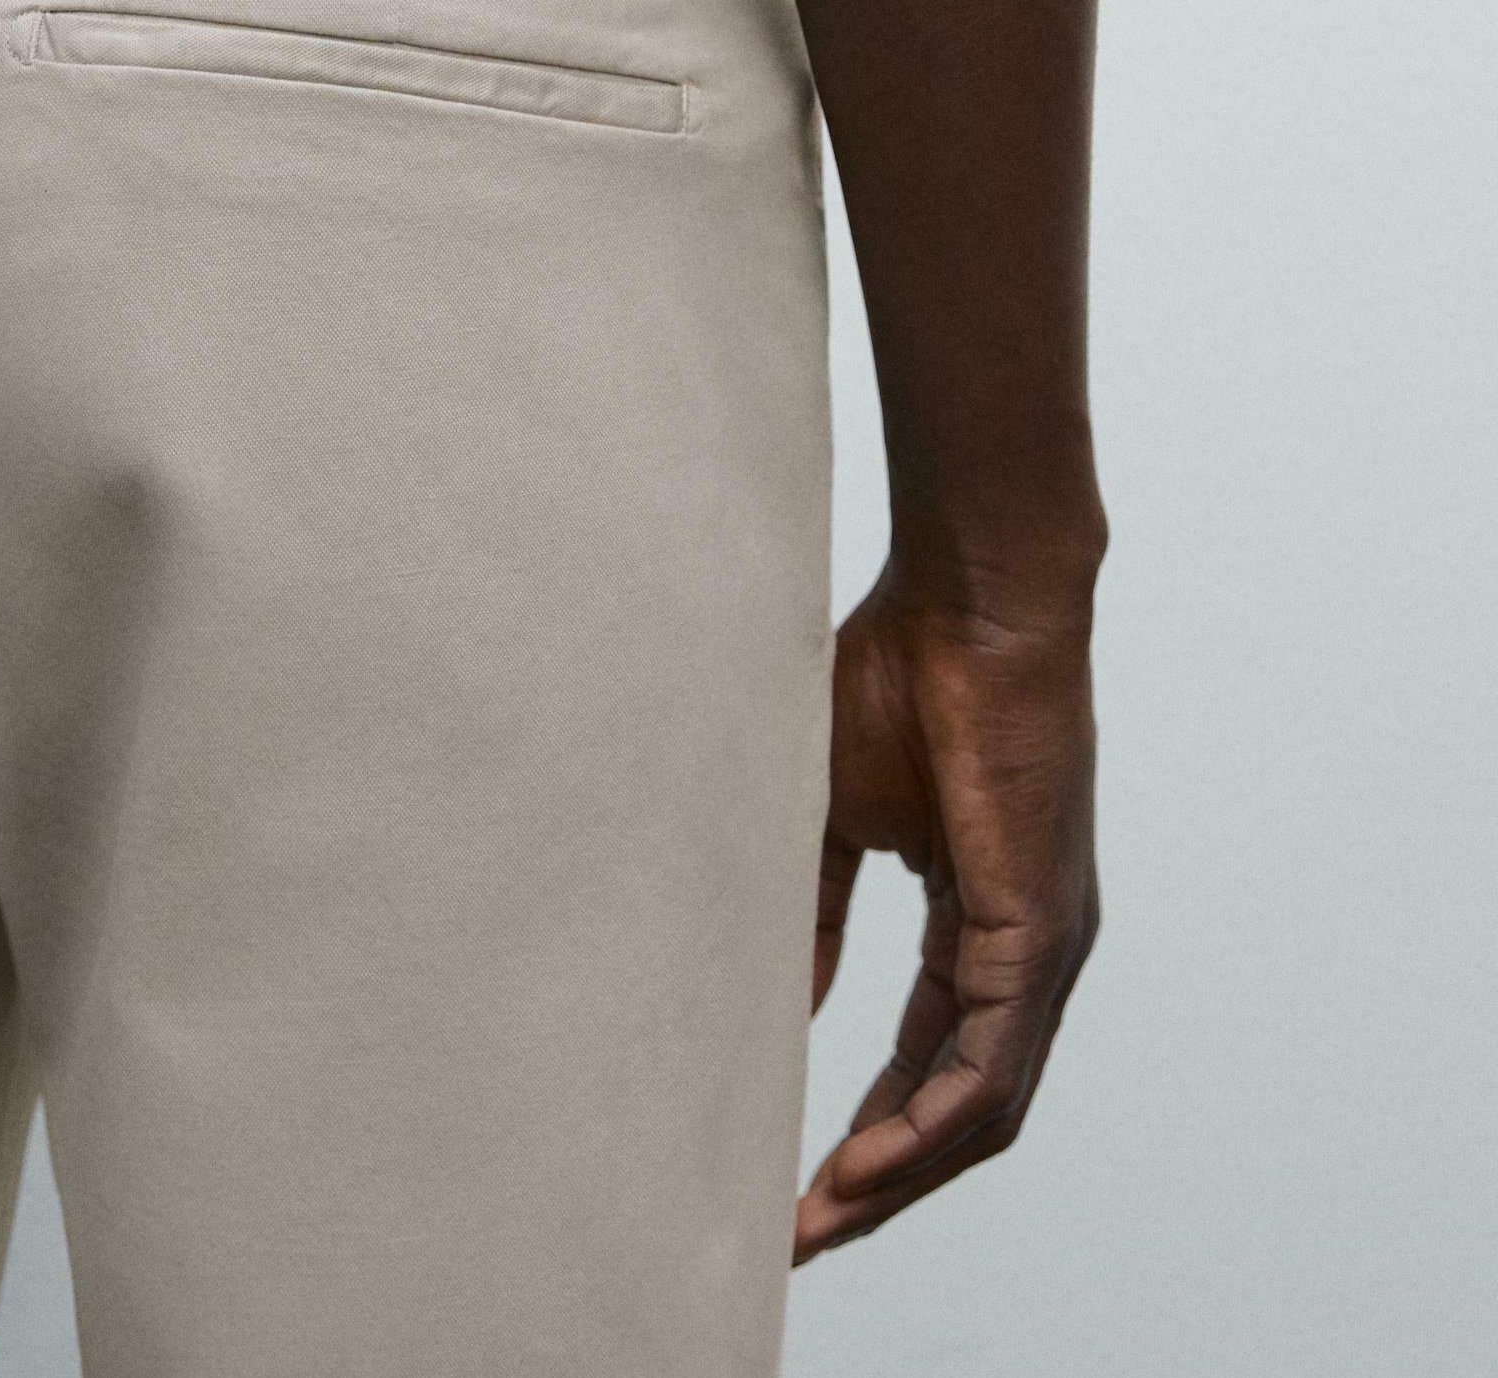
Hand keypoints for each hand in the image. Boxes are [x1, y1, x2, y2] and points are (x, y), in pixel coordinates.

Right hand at [794, 565, 1100, 1263]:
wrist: (968, 600)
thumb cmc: (901, 673)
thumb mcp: (836, 811)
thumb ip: (821, 908)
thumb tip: (800, 999)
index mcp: (979, 916)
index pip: (928, 1052)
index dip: (866, 1123)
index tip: (792, 1177)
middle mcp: (1025, 946)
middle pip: (961, 1104)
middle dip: (881, 1179)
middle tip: (800, 1235)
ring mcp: (1043, 944)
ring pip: (984, 1107)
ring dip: (902, 1176)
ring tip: (821, 1221)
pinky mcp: (1041, 930)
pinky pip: (994, 1068)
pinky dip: (930, 1128)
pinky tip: (870, 1166)